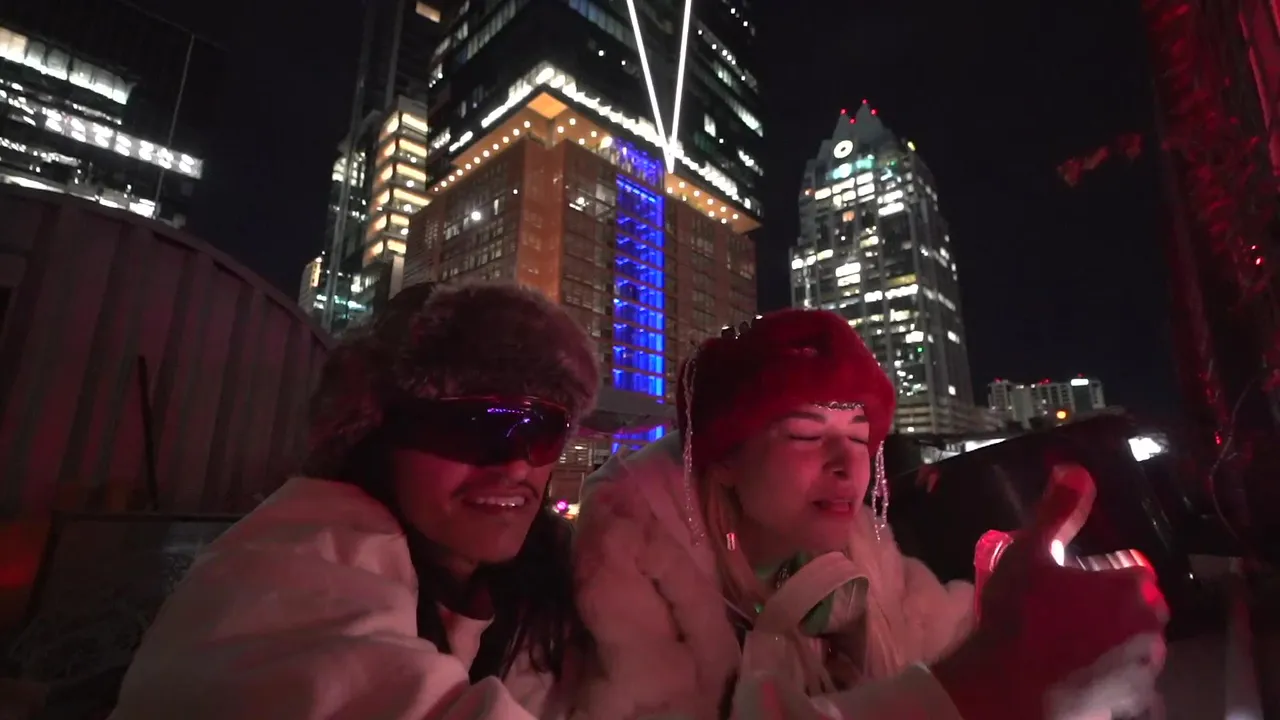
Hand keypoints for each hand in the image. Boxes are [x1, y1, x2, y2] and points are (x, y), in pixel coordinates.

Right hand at [934, 464, 1167, 718]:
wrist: (1009, 688)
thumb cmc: (1018, 616)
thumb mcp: (1029, 553)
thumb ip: (1057, 511)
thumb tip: (1075, 469)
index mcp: (1131, 585)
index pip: (1130, 567)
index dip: (1099, 571)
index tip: (1068, 582)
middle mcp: (1149, 624)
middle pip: (1137, 603)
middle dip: (1110, 604)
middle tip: (1064, 610)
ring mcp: (1144, 665)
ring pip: (1134, 639)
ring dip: (1112, 637)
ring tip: (1067, 640)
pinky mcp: (1134, 698)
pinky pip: (1129, 676)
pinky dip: (1111, 671)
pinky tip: (1076, 668)